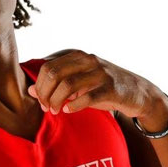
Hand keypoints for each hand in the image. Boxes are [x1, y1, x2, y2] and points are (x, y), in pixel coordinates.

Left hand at [27, 49, 158, 118]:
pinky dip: (74, 105)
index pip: (47, 66)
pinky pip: (87, 97)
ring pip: (67, 84)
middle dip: (45, 93)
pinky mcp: (110, 88)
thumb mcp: (78, 84)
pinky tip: (69, 110)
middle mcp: (87, 60)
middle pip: (54, 73)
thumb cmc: (102, 88)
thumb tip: (29, 90)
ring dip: (56, 100)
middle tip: (46, 108)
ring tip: (55, 111)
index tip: (40, 100)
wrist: (138, 92)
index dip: (39, 85)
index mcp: (76, 55)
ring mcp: (100, 72)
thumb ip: (55, 85)